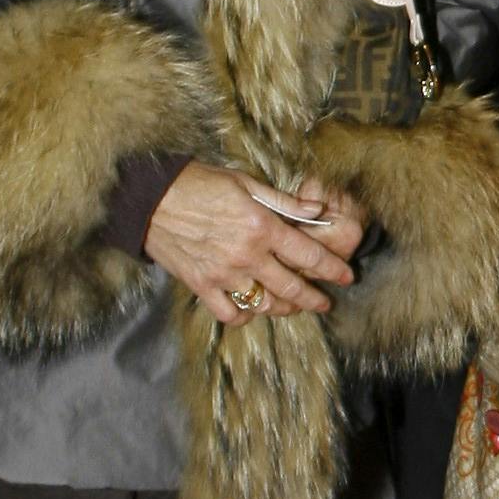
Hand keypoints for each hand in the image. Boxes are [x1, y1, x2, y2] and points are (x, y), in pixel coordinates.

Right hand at [145, 163, 363, 327]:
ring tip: (293, 306)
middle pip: (292, 287)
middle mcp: (248, 255)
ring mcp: (224, 274)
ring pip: (265, 304)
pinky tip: (251, 308)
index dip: (333, 269)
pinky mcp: (202, 286)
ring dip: (284, 308)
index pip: (309, 255)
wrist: (151, 199)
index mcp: (262, 227)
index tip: (346, 276)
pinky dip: (244, 314)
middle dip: (315, 298)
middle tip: (325, 303)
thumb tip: (318, 208)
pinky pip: (231, 312)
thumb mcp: (246, 183)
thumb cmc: (200, 184)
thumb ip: (285, 201)